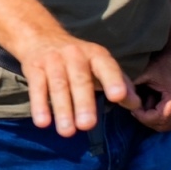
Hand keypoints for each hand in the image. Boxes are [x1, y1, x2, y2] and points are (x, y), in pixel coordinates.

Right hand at [18, 34, 140, 135]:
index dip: (113, 80)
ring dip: (62, 109)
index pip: (106, 66)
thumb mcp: (100, 66)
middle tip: (87, 125)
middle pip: (80, 79)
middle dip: (83, 102)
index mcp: (96, 55)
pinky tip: (42, 122)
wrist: (41, 37)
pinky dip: (39, 105)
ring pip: (58, 86)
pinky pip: (36, 87)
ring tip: (67, 132)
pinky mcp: (34, 68)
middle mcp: (75, 55)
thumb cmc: (78, 60)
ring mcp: (53, 60)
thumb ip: (120, 84)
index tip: (118, 97)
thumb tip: (136, 104)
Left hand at [130, 48, 170, 132]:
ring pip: (164, 126)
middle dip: (145, 117)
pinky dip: (157, 116)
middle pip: (161, 125)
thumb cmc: (162, 63)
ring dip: (151, 117)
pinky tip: (153, 102)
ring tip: (146, 99)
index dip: (141, 116)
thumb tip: (118, 98)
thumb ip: (132, 87)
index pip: (157, 119)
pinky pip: (168, 122)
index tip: (132, 106)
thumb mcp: (145, 73)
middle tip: (136, 104)